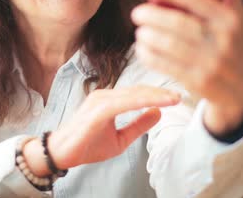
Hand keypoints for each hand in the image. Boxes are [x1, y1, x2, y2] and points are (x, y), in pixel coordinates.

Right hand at [44, 86, 179, 169]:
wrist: (62, 153)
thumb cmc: (86, 145)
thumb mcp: (120, 138)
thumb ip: (138, 126)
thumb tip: (158, 113)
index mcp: (110, 101)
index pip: (138, 93)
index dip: (158, 94)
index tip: (177, 97)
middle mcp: (105, 95)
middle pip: (139, 90)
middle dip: (161, 92)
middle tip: (181, 95)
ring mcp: (101, 100)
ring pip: (134, 94)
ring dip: (156, 95)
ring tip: (174, 98)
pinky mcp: (98, 109)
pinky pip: (124, 102)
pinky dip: (143, 101)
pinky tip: (157, 102)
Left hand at [130, 0, 242, 135]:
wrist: (240, 91)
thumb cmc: (232, 45)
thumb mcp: (237, 18)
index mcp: (230, 20)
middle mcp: (222, 41)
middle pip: (177, 24)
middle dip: (151, 15)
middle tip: (137, 12)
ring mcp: (210, 64)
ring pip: (168, 46)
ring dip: (147, 36)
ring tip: (140, 30)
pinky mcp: (198, 82)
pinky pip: (165, 65)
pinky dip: (148, 55)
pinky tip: (143, 48)